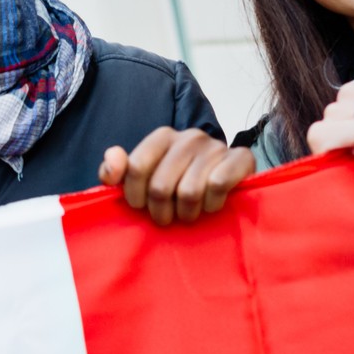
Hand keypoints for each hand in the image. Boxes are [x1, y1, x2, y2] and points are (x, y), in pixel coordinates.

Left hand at [99, 127, 255, 224]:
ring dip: (187, 213)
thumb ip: (115, 171)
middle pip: (160, 186)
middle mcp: (189, 136)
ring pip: (188, 192)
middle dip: (160, 211)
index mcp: (163, 136)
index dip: (135, 196)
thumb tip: (113, 171)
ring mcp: (216, 145)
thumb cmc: (178, 183)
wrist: (229, 182)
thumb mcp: (142, 177)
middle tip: (167, 216)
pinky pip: (217, 186)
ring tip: (189, 213)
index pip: (136, 167)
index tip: (141, 206)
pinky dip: (211, 205)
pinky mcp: (241, 158)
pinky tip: (211, 205)